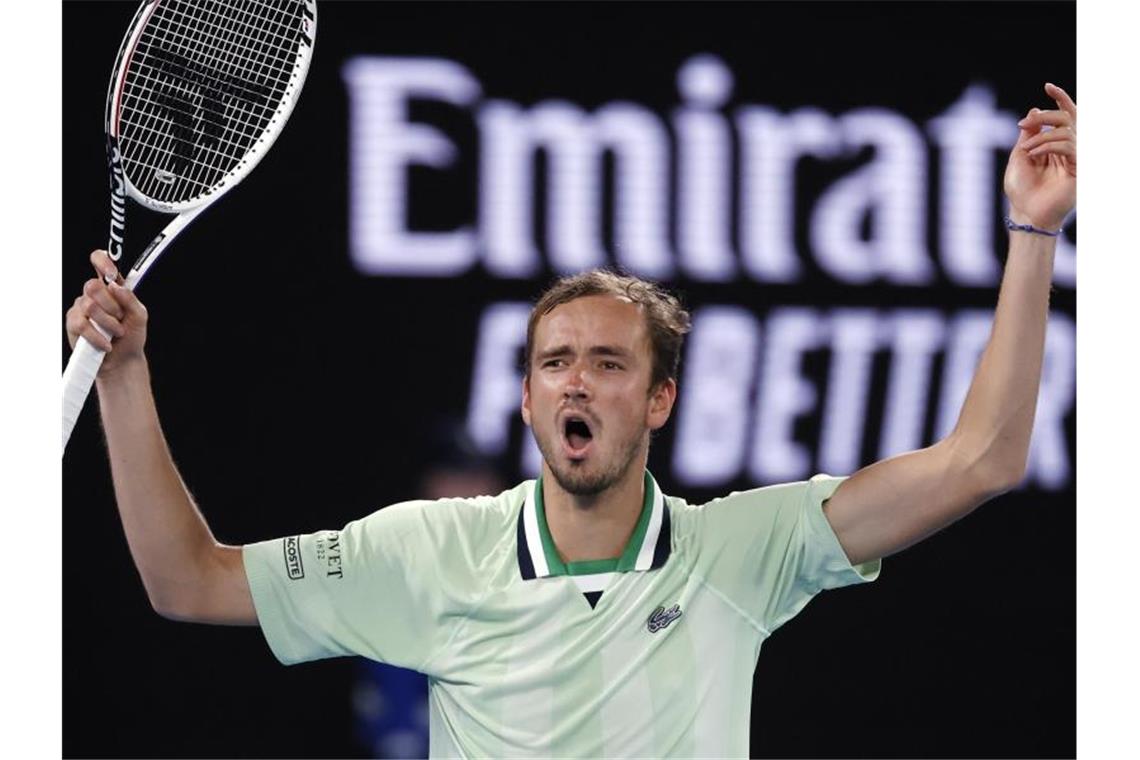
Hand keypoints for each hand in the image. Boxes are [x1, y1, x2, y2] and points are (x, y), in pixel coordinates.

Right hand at [66, 250, 148, 374]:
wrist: (122, 360)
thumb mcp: (139, 316)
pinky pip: (82, 324)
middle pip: (92, 286)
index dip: (102, 261)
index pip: (99, 260)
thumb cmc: (131, 336)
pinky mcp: (73, 323)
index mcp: (111, 287)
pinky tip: (106, 344)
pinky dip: (98, 336)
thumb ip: (130, 299)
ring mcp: (81, 307)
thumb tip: (115, 285)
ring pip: (89, 306)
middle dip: (111, 305)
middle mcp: (94, 294)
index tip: (111, 273)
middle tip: (121, 318)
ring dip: (108, 323)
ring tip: (117, 332)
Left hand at [1004, 82, 1075, 230]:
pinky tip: (1033, 154)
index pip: (1064, 116)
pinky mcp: (1079, 168)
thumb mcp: (1020, 155)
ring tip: (1026, 150)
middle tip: (1026, 122)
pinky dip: (1048, 145)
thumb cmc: (1021, 188)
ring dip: (1042, 136)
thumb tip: (1033, 110)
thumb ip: (1029, 133)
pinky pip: (1068, 146)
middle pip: (1068, 118)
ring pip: (1067, 131)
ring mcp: (1075, 158)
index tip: (1047, 86)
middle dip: (1046, 114)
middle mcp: (1068, 148)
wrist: (1024, 212)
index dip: (1060, 99)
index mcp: (1055, 144)